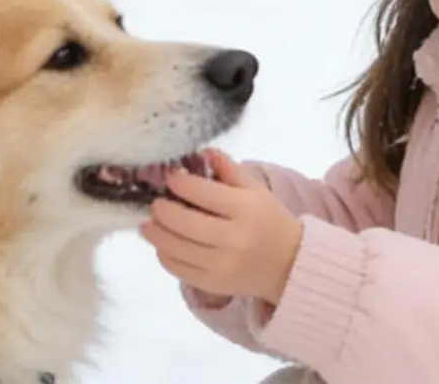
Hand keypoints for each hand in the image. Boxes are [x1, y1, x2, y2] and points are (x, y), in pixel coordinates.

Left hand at [140, 149, 304, 306]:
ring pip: (175, 248)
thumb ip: (228, 167)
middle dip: (161, 209)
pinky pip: (179, 270)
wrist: (290, 266)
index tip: (171, 178)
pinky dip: (165, 256)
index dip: (179, 183)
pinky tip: (163, 245)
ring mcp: (222, 266)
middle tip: (156, 202)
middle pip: (183, 223)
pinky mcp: (214, 285)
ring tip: (149, 223)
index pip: (200, 193)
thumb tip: (201, 152)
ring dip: (155, 233)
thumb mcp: (255, 189)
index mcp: (243, 209)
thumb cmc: (269, 220)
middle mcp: (232, 239)